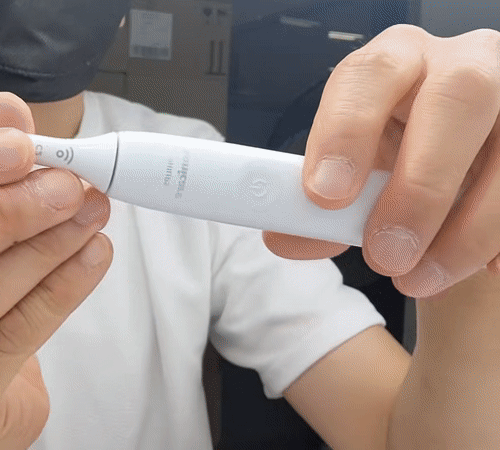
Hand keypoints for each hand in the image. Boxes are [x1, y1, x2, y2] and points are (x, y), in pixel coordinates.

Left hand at [264, 25, 499, 297]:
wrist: (455, 171)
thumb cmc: (396, 162)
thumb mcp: (355, 175)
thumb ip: (321, 207)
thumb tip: (284, 236)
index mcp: (396, 62)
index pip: (371, 74)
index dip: (346, 132)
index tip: (325, 197)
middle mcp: (463, 64)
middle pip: (457, 98)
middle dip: (420, 185)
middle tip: (386, 255)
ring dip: (468, 228)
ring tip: (420, 279)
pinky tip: (482, 270)